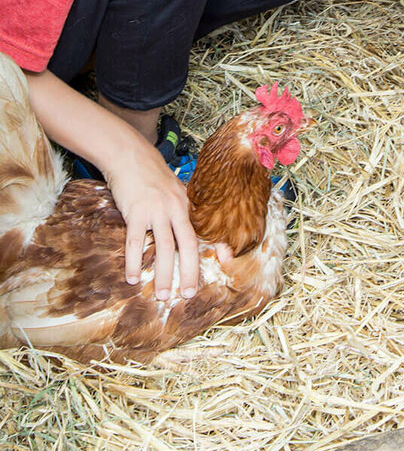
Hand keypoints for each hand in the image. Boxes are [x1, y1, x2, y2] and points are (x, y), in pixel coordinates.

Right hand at [105, 141, 198, 301]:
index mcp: (185, 205)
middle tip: (188, 294)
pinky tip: (132, 278)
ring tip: (161, 295)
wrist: (130, 155)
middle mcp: (174, 209)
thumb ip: (183, 208)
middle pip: (186, 244)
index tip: (225, 263)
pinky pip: (134, 242)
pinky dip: (133, 262)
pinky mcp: (135, 212)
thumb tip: (190, 227)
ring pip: (162, 248)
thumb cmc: (152, 175)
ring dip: (163, 274)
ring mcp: (155, 210)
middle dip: (188, 272)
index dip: (214, 247)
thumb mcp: (174, 189)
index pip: (201, 231)